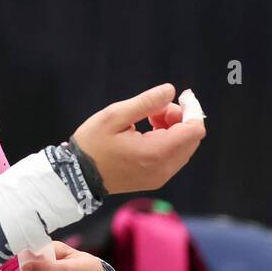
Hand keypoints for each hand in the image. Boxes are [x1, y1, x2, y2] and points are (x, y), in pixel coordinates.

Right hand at [72, 83, 204, 193]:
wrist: (77, 176)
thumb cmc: (92, 145)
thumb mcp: (113, 117)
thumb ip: (145, 102)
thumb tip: (170, 90)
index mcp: (155, 152)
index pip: (194, 130)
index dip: (191, 110)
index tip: (178, 97)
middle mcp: (164, 168)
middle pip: (192, 138)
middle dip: (179, 119)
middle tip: (153, 110)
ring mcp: (161, 176)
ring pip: (184, 147)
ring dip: (173, 130)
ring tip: (148, 120)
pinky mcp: (155, 180)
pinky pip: (174, 157)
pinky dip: (168, 142)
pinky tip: (147, 135)